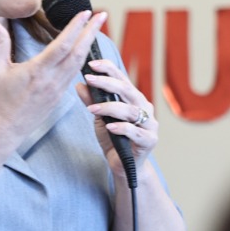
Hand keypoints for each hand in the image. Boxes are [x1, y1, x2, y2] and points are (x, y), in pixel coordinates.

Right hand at [0, 11, 104, 149]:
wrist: (2, 132)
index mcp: (37, 71)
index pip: (63, 44)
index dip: (76, 27)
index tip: (86, 12)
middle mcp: (52, 81)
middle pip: (78, 52)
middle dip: (91, 32)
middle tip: (102, 15)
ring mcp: (57, 90)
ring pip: (78, 64)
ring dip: (88, 45)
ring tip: (95, 29)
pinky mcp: (58, 97)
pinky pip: (73, 75)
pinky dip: (81, 60)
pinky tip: (83, 51)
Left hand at [79, 57, 159, 176]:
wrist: (125, 166)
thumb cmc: (114, 139)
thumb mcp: (100, 119)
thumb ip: (92, 102)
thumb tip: (79, 85)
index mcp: (134, 99)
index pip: (122, 78)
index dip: (108, 69)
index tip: (91, 64)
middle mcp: (144, 108)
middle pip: (127, 90)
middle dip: (107, 83)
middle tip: (89, 79)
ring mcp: (150, 124)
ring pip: (131, 110)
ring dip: (109, 107)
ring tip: (92, 109)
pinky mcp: (149, 140)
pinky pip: (135, 131)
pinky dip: (121, 128)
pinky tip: (109, 126)